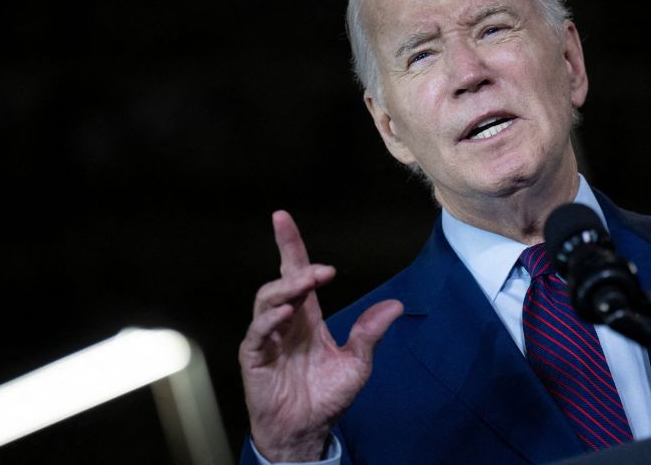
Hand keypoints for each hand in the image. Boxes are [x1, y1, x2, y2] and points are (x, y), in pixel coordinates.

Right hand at [238, 210, 402, 461]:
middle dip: (295, 266)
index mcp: (306, 317)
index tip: (282, 218)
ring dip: (286, 288)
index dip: (289, 246)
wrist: (307, 431)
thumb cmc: (327, 397)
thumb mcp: (357, 363)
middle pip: (280, 281)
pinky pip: (258, 332)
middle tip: (322, 270)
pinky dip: (270, 319)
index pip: (295, 273)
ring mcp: (267, 338)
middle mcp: (284, 321)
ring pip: (267, 300)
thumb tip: (396, 305)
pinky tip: (287, 312)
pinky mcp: (255, 357)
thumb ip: (370, 334)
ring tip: (306, 283)